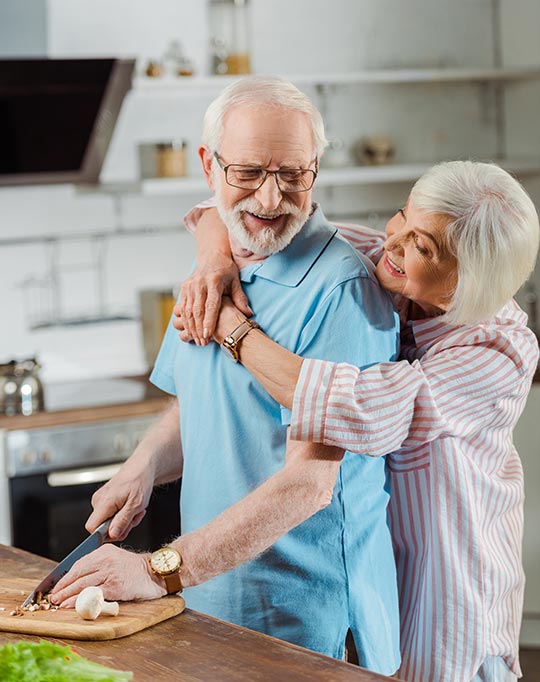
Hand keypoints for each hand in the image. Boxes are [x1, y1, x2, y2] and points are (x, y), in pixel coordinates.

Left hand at [50, 545, 165, 607]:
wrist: (155, 573)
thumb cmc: (135, 569)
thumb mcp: (115, 560)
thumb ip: (99, 566)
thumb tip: (78, 580)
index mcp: (104, 552)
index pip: (78, 564)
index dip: (66, 577)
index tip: (57, 586)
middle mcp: (106, 560)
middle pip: (78, 574)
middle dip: (63, 587)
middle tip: (53, 597)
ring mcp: (110, 573)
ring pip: (82, 585)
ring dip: (67, 596)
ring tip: (59, 603)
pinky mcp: (115, 586)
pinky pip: (93, 594)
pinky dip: (79, 601)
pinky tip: (72, 606)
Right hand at [85, 460, 153, 541]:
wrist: (142, 467)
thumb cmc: (140, 481)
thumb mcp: (136, 504)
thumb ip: (123, 520)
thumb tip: (112, 535)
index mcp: (104, 502)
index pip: (91, 528)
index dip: (105, 534)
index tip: (122, 530)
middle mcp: (98, 501)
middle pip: (102, 527)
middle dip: (120, 527)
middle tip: (135, 517)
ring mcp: (100, 500)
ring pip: (108, 522)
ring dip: (124, 520)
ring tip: (136, 509)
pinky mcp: (105, 500)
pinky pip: (110, 515)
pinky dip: (123, 514)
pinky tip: (131, 506)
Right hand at [173, 253, 251, 345]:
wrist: (212, 256)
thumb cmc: (226, 270)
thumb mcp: (236, 281)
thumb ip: (240, 298)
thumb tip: (248, 314)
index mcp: (214, 281)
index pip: (211, 305)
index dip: (209, 321)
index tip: (208, 335)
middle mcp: (199, 283)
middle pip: (197, 310)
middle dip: (199, 328)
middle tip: (203, 343)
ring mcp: (190, 285)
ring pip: (188, 310)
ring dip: (191, 327)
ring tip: (198, 340)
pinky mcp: (184, 287)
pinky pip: (183, 307)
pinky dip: (186, 320)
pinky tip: (190, 331)